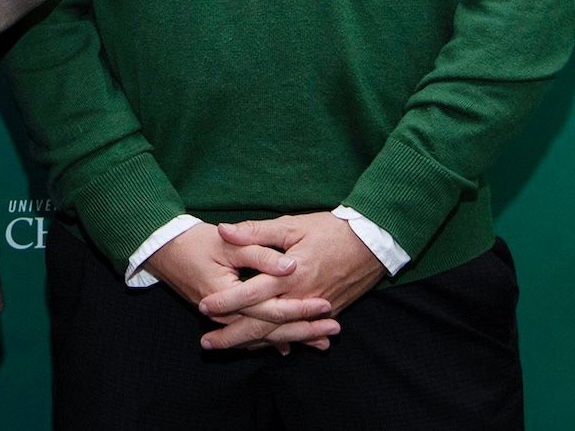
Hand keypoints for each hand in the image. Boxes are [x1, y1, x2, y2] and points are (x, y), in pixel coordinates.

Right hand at [142, 222, 338, 352]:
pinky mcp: (224, 317)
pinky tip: (292, 346)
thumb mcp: (226, 243)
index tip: (325, 304)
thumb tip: (290, 266)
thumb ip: (259, 253)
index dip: (299, 307)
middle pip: (270, 330)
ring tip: (323, 341)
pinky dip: (273, 340)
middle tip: (334, 330)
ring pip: (262, 336)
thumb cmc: (194, 241)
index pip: (270, 308)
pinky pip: (251, 334)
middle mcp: (225, 314)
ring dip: (293, 338)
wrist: (163, 249)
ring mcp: (224, 318)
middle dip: (304, 331)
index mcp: (227, 296)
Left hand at [197, 213, 384, 351]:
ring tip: (229, 347)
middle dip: (233, 335)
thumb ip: (255, 232)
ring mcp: (316, 309)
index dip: (226, 302)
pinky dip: (280, 340)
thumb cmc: (329, 230)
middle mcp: (301, 297)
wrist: (371, 243)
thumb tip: (223, 230)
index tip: (203, 307)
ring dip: (254, 343)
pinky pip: (299, 332)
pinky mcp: (328, 312)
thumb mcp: (291, 225)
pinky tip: (265, 347)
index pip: (251, 294)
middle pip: (263, 323)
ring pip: (280, 332)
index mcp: (289, 275)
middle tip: (207, 343)